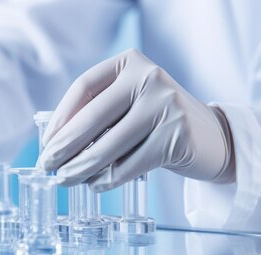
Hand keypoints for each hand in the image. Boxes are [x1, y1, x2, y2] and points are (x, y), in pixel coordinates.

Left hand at [38, 49, 234, 191]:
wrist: (214, 138)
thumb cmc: (160, 123)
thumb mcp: (129, 105)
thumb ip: (98, 114)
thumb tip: (53, 145)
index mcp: (131, 63)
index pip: (83, 87)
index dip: (60, 118)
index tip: (46, 143)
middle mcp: (149, 78)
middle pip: (92, 118)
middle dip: (64, 147)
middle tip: (46, 167)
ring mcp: (166, 105)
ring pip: (108, 146)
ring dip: (80, 168)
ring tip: (65, 180)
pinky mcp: (176, 136)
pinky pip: (128, 165)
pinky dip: (106, 179)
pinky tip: (95, 185)